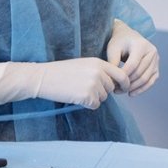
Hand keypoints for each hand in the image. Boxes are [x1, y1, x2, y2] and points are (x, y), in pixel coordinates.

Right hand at [0, 58, 129, 109]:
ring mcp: (93, 84)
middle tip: (85, 88)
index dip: (124, 83)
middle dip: (102, 91)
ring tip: (77, 90)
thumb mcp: (84, 65)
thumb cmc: (62, 71)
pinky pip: (95, 105)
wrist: (43, 78)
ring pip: (103, 97)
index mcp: (99, 63)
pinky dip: (87, 104)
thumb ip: (100, 71)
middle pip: (111, 88)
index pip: (121, 74)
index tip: (123, 89)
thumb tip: (114, 83)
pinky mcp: (87, 96)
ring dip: (93, 98)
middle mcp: (99, 72)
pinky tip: (75, 97)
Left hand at [106, 19, 158, 95]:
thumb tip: (114, 80)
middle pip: (140, 73)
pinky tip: (131, 93)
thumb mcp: (113, 49)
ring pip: (146, 78)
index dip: (122, 75)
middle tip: (115, 89)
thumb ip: (113, 63)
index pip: (132, 65)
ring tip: (121, 91)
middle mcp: (152, 52)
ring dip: (133, 88)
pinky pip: (151, 81)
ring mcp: (156, 60)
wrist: (128, 37)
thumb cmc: (119, 42)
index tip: (112, 82)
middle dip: (127, 83)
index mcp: (141, 45)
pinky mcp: (156, 67)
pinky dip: (142, 89)